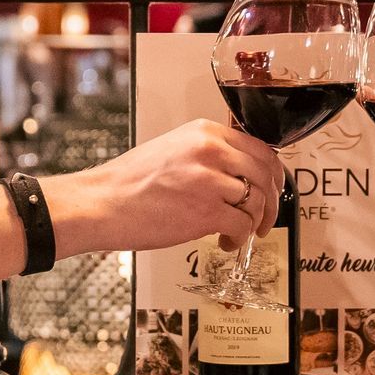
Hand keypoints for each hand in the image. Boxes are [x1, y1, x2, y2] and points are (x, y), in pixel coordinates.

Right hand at [54, 118, 287, 256]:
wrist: (102, 203)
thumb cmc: (130, 182)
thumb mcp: (174, 149)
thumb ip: (209, 155)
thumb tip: (241, 174)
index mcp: (205, 132)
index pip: (260, 149)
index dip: (272, 175)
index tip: (271, 190)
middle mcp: (211, 151)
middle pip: (265, 175)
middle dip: (271, 203)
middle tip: (263, 219)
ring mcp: (209, 180)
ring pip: (257, 202)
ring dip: (254, 224)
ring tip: (237, 233)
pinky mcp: (206, 211)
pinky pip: (242, 225)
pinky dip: (239, 238)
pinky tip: (226, 241)